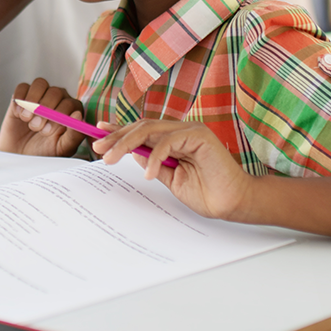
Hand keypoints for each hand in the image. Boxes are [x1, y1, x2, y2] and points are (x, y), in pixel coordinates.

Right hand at [0, 78, 87, 156]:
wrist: (21, 155)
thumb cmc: (45, 152)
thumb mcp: (61, 149)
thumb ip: (73, 135)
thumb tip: (78, 115)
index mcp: (72, 111)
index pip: (71, 103)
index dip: (59, 114)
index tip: (47, 131)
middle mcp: (59, 99)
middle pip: (56, 92)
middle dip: (44, 109)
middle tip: (35, 127)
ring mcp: (41, 95)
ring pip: (40, 84)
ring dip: (32, 101)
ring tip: (26, 119)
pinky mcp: (23, 95)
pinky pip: (23, 87)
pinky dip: (20, 98)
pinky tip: (18, 113)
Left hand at [96, 119, 253, 221]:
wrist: (232, 203)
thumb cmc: (207, 193)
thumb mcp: (170, 178)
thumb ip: (154, 163)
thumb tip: (132, 152)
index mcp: (173, 139)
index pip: (142, 130)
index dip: (119, 129)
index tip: (98, 133)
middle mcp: (181, 130)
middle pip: (142, 127)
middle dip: (116, 137)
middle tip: (98, 150)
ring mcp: (190, 130)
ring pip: (150, 130)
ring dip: (127, 144)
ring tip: (111, 159)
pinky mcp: (200, 136)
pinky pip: (169, 141)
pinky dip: (155, 156)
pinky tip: (149, 174)